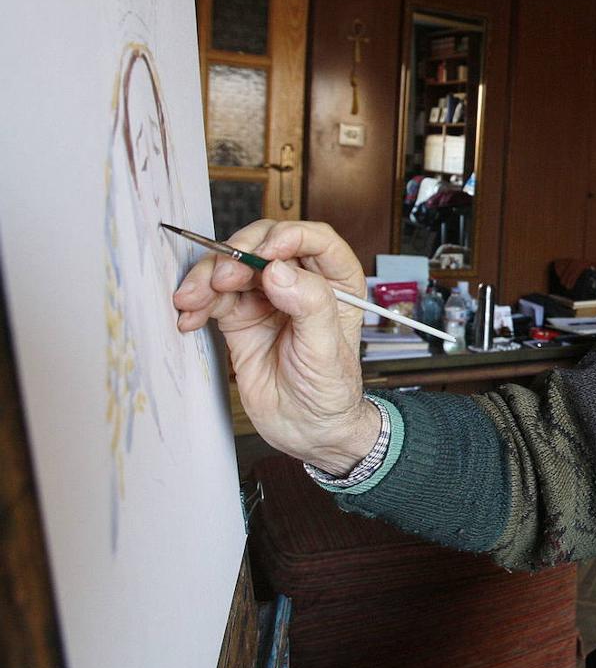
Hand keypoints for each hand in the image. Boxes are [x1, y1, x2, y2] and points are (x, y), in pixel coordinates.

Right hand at [172, 220, 378, 474]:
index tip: (265, 255)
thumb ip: (310, 308)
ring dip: (207, 277)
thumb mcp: (326, 352)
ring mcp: (267, 297)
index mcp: (337, 282)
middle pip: (266, 244)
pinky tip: (188, 317)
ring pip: (234, 266)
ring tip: (192, 301)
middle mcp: (301, 282)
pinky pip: (213, 296)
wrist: (306, 430)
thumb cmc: (329, 392)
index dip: (288, 237)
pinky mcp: (240, 315)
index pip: (315, 239)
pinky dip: (196, 301)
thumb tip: (278, 270)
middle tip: (221, 279)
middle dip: (238, 254)